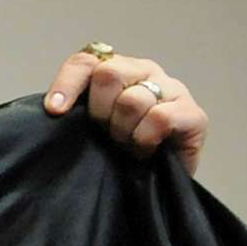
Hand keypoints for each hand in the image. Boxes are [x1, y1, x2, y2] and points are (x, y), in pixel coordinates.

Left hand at [43, 50, 208, 175]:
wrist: (156, 184)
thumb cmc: (119, 153)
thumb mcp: (90, 128)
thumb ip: (76, 110)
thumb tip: (52, 108)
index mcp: (117, 70)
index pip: (86, 61)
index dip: (67, 84)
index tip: (54, 110)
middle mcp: (145, 71)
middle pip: (108, 73)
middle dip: (99, 111)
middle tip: (106, 134)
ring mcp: (172, 89)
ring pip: (132, 99)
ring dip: (123, 131)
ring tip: (128, 145)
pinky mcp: (194, 114)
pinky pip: (160, 118)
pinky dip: (145, 139)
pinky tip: (146, 150)